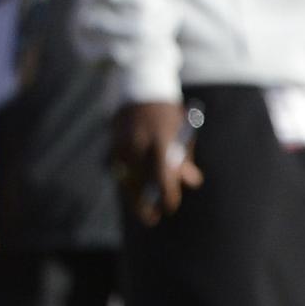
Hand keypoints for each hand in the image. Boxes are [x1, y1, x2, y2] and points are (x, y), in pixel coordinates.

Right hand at [110, 100, 201, 225]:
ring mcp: (121, 143)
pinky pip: (117, 169)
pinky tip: (130, 188)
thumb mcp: (182, 131)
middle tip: (151, 218)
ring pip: (126, 178)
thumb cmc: (167, 113)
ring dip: (133, 193)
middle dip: (145, 202)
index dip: (166, 195)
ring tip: (141, 208)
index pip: (163, 176)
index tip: (169, 208)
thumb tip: (193, 182)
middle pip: (141, 182)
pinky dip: (124, 179)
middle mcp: (138, 142)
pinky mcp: (111, 143)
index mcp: (160, 139)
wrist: (141, 86)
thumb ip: (185, 157)